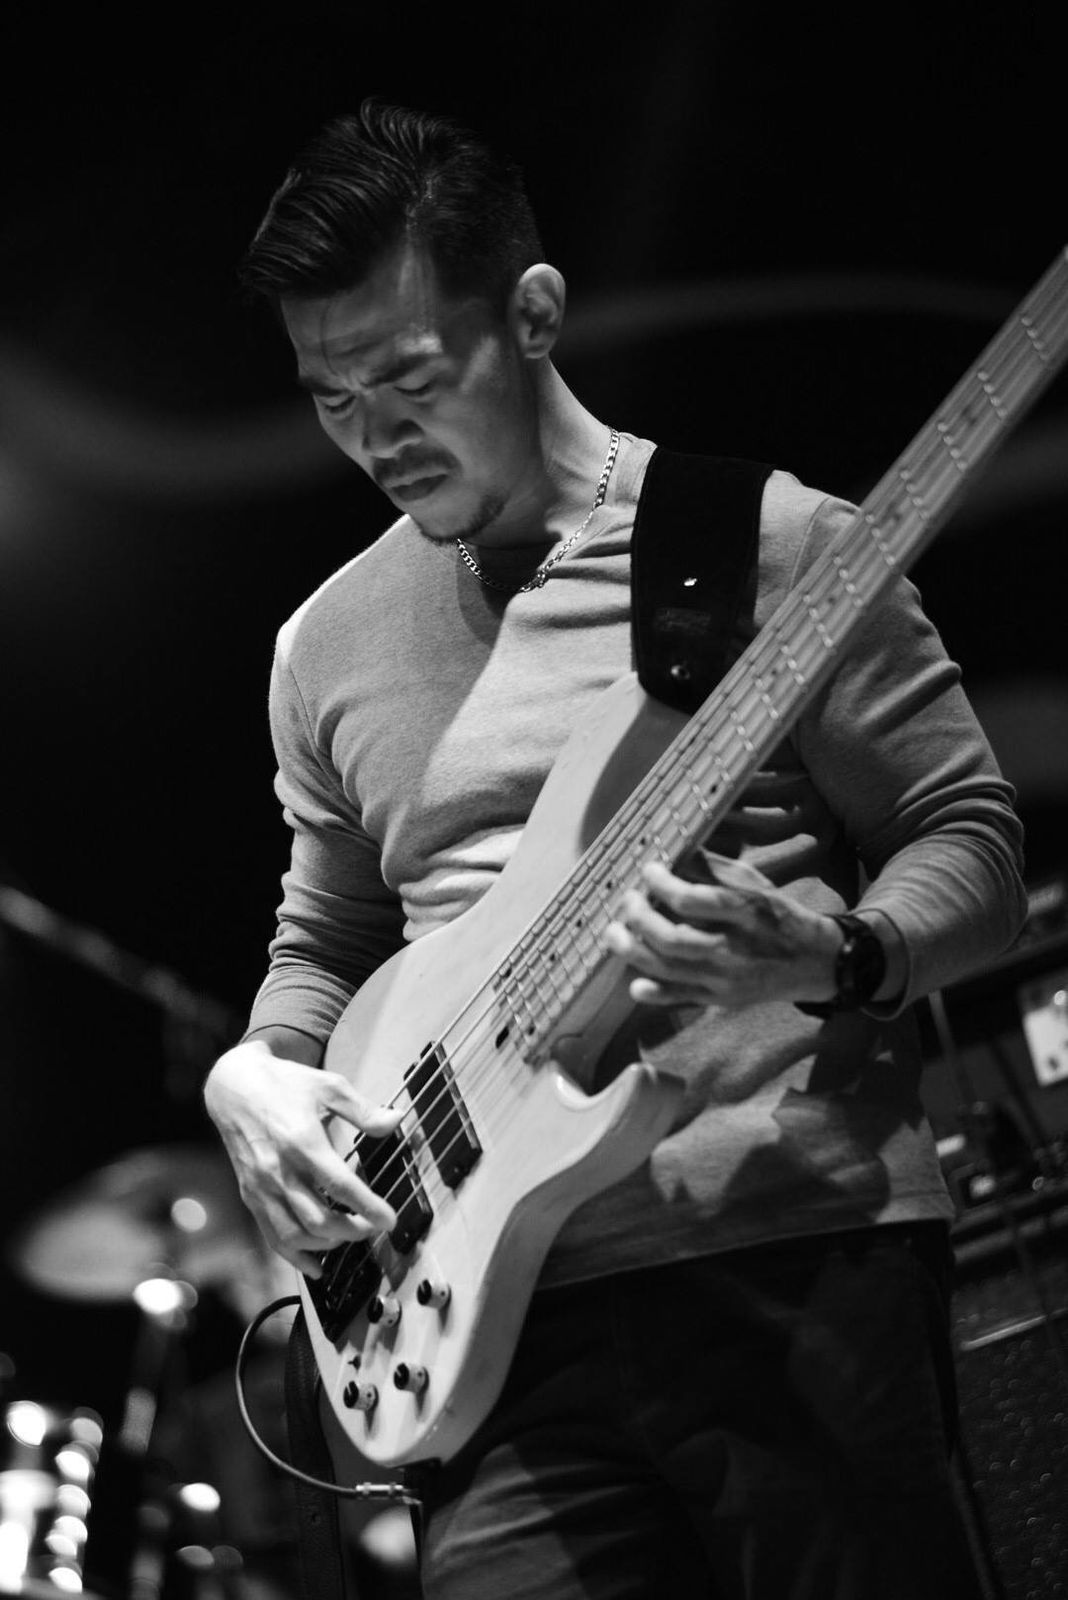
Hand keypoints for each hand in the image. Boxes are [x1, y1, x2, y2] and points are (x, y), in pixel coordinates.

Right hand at [204, 1038, 401, 1276]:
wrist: (233, 1086)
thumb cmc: (285, 1084)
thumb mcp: (327, 1085)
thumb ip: (362, 1109)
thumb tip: (395, 1121)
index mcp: (302, 1141)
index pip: (339, 1185)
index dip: (367, 1207)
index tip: (389, 1220)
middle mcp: (279, 1169)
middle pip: (318, 1217)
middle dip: (351, 1230)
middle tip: (373, 1228)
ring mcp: (261, 1186)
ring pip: (294, 1233)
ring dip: (326, 1244)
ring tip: (349, 1237)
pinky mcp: (250, 1195)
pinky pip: (271, 1235)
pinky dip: (294, 1255)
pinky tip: (316, 1266)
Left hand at [605, 851, 840, 1009]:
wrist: (815, 962)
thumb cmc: (777, 914)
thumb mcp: (755, 882)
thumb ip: (714, 868)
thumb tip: (673, 852)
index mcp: (748, 911)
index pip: (695, 900)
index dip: (663, 884)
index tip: (648, 870)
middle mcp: (737, 949)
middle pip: (674, 940)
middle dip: (640, 920)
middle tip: (627, 902)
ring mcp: (728, 979)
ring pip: (671, 970)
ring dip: (634, 952)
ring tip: (613, 934)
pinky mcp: (723, 1000)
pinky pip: (682, 999)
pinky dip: (655, 994)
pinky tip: (634, 984)